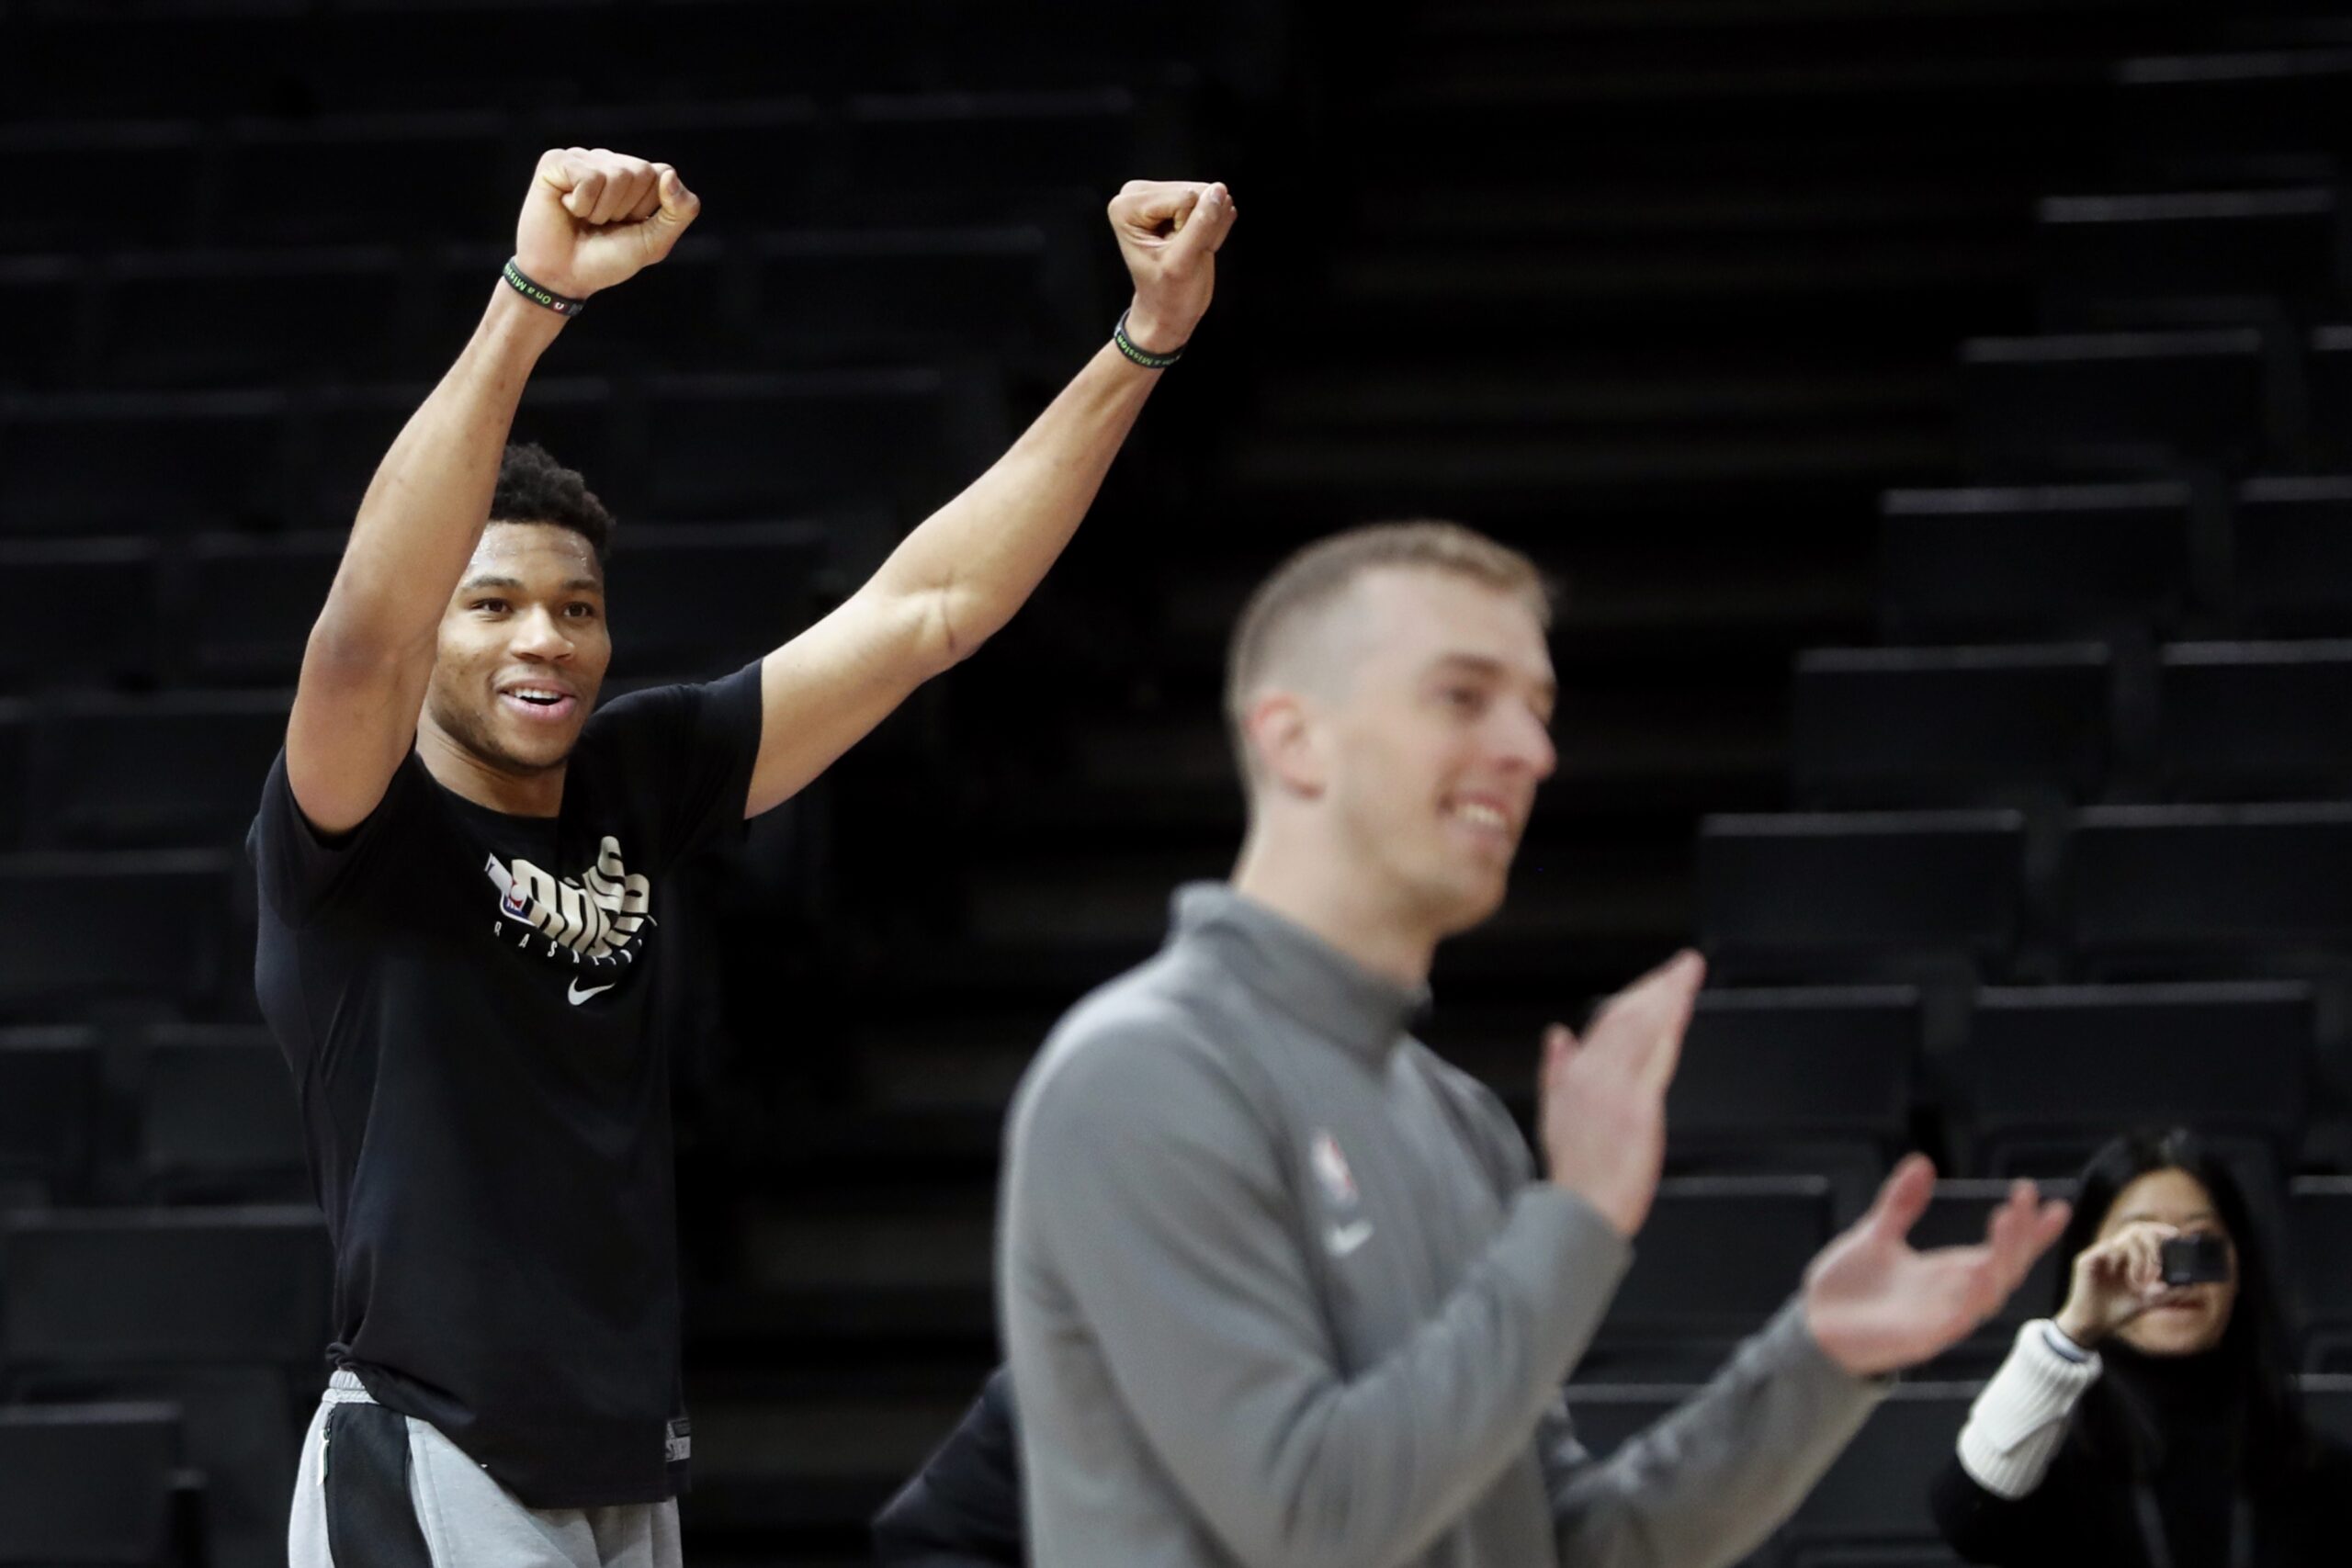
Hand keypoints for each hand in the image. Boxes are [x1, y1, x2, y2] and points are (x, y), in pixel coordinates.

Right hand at [514, 147, 700, 300]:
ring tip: (585, 218)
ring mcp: (582, 158)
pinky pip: (588, 177)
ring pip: (616, 175)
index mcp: (635, 175)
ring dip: (602, 210)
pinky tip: (567, 209)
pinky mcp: (555, 161)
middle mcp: (609, 161)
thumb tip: (670, 175)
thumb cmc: (607, 258)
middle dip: (626, 209)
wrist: (564, 276)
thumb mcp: (655, 241)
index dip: (648, 207)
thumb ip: (680, 211)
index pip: (662, 173)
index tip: (629, 224)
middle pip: (641, 172)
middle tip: (603, 223)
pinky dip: (581, 204)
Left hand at [1107, 179, 1235, 354]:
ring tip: (1190, 250)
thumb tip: (1219, 190)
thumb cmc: (1168, 295)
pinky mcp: (1178, 199)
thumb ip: (1201, 225)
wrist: (1167, 312)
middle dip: (1200, 226)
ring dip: (1208, 228)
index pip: (1185, 198)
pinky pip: (1213, 200)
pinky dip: (1212, 226)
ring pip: (1208, 195)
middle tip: (1185, 253)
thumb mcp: (1183, 263)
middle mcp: (1139, 193)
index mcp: (1127, 205)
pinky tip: (1197, 243)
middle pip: (1195, 192)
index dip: (1188, 229)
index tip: (1175, 253)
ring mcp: (1159, 194)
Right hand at [1540, 950, 1703, 1236]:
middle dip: (1657, 987)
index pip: (1608, 1023)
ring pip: (1643, 1028)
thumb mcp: (1554, 1114)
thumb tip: (1558, 1033)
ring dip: (1667, 995)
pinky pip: (1656, 1055)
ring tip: (1688, 972)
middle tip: (1685, 965)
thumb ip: (1557, 1070)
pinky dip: (1667, 1024)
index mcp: (1574, 1075)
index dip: (1635, 997)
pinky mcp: (1637, 1106)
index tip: (1658, 980)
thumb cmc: (1574, 1171)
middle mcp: (1593, 1074)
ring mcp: (1615, 1088)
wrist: (1580, 1211)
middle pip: (1627, 1017)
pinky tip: (1680, 1005)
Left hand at [1803, 1156, 2071, 1376]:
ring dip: (2002, 1258)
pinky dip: (1973, 1297)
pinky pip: (1958, 1318)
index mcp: (1948, 1271)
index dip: (2030, 1231)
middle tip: (2027, 1199)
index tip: (2054, 1204)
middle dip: (2022, 1235)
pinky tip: (1981, 1271)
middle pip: (2005, 1266)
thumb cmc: (1849, 1286)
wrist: (1813, 1324)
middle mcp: (1954, 1293)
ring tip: (2007, 1222)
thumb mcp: (1876, 1234)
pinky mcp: (1923, 1336)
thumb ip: (1901, 1203)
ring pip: (1989, 1291)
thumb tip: (1923, 1162)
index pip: (2001, 1250)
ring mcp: (1942, 1316)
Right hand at [2052, 1220, 2186, 1347]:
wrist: (2094, 1325)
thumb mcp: (2148, 1301)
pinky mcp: (2086, 1260)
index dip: (2158, 1229)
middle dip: (2152, 1244)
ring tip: (2140, 1280)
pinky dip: (2119, 1260)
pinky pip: (2105, 1249)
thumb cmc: (2118, 1310)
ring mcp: (2099, 1254)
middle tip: (2158, 1265)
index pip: (2143, 1232)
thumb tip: (2189, 1283)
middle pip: (2135, 1229)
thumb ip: (2166, 1292)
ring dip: (2138, 1258)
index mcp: (2128, 1256)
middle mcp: (2114, 1251)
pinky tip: (2124, 1278)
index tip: (2174, 1234)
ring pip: (2123, 1240)